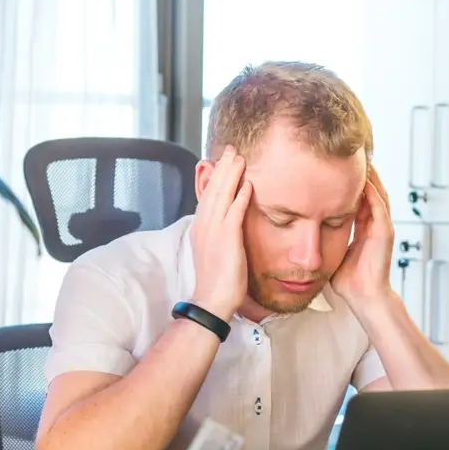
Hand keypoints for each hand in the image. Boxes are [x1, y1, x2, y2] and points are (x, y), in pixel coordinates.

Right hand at [189, 146, 252, 319]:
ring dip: (230, 175)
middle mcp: (204, 225)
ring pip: (222, 195)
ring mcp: (213, 230)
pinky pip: (234, 212)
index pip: (207, 196)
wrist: (211, 300)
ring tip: (238, 158)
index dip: (215, 177)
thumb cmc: (216, 280)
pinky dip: (240, 196)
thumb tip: (227, 224)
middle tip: (231, 150)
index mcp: (200, 228)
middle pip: (213, 190)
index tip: (222, 162)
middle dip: (222, 168)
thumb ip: (218, 234)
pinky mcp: (226, 238)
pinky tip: (248, 184)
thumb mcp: (214, 251)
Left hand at [331, 166, 394, 304]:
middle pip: (370, 190)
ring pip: (377, 193)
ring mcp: (381, 227)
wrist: (363, 296)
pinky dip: (372, 192)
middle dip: (360, 173)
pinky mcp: (384, 232)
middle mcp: (374, 224)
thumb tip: (301, 235)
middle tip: (350, 155)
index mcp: (363, 228)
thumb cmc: (349, 281)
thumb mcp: (332, 252)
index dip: (349, 183)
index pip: (358, 198)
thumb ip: (323, 240)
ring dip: (369, 177)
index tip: (336, 167)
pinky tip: (364, 180)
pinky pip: (379, 206)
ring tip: (359, 159)